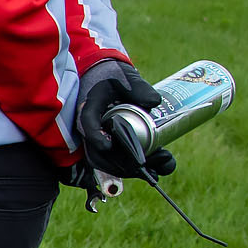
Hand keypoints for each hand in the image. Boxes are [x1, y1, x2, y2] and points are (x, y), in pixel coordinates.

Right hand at [76, 59, 177, 179]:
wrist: (109, 80)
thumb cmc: (115, 77)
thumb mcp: (126, 76)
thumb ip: (139, 87)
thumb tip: (155, 102)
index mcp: (90, 108)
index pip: (87, 124)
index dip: (96, 137)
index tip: (108, 145)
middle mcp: (92, 129)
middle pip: (100, 153)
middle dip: (126, 163)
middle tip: (153, 161)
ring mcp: (100, 141)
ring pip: (110, 163)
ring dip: (134, 170)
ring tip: (161, 166)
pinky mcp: (112, 148)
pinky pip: (119, 164)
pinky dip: (137, 170)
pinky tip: (158, 169)